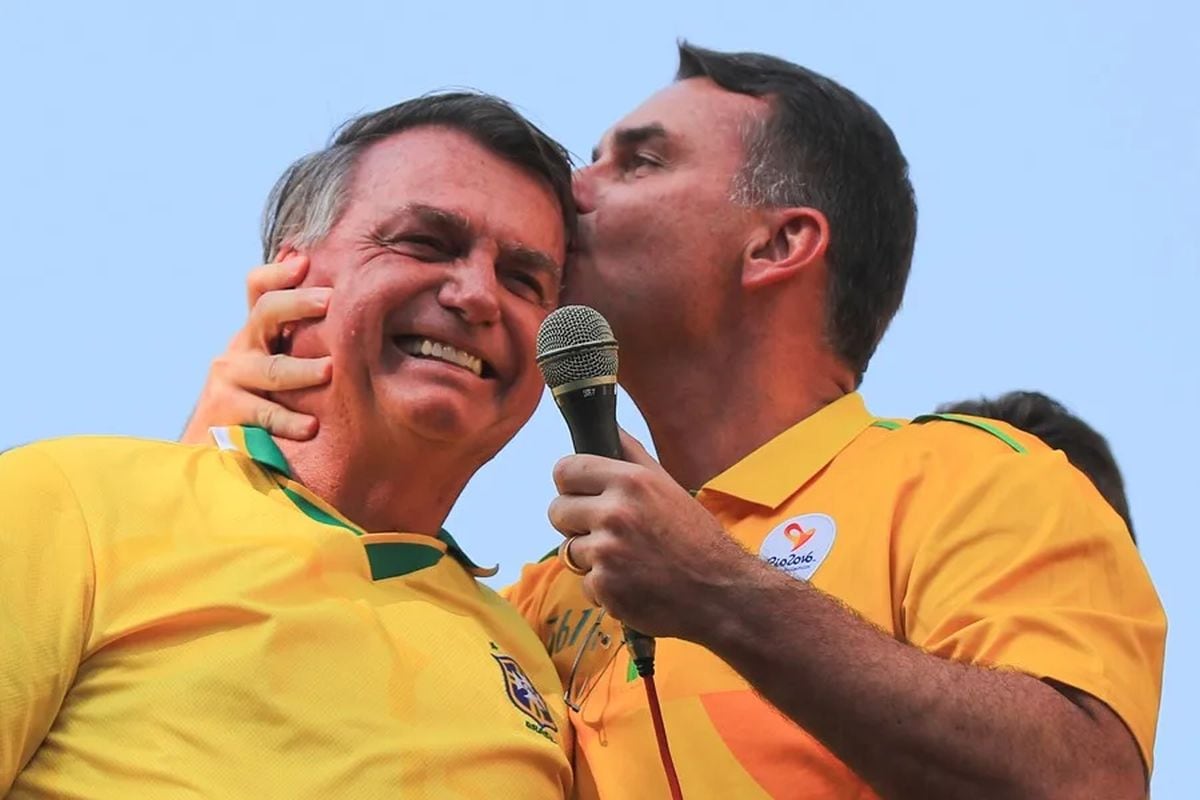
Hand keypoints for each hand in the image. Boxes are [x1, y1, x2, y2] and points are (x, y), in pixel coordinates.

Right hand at [180, 253, 332, 443]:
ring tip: (330, 369)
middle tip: (330, 301)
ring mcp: (230, 379)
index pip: (259, 289)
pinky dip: (289, 421)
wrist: (215, 451)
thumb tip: (342, 307)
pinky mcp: (225, 412)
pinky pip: (264, 413)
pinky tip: (312, 426)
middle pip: (265, 312)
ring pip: (271, 368)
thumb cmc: (262, 405)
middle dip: (298, 304)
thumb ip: (299, 342)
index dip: (278, 272)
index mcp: (255, 334)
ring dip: (302, 369)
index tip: (305, 262)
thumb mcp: (278, 368)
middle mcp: (240, 349)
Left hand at [547, 430, 758, 639]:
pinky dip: (604, 588)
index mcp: (630, 482)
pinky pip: (584, 583)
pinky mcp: (605, 587)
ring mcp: (607, 552)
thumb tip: (609, 429)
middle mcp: (615, 513)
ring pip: (569, 550)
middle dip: (575, 523)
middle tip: (607, 532)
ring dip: (591, 559)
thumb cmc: (697, 538)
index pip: (565, 470)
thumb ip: (632, 455)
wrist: (721, 592)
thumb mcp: (668, 486)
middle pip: (557, 510)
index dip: (570, 483)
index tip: (581, 494)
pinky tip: (633, 584)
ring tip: (628, 560)